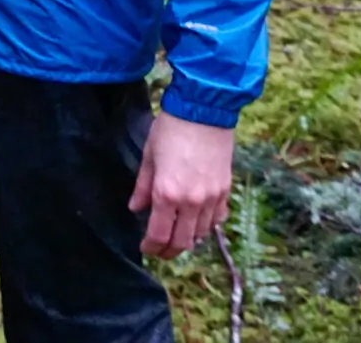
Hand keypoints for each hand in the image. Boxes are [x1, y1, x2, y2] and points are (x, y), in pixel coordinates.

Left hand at [128, 112, 233, 259]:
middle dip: (168, 251)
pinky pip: (217, 219)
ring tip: (177, 235)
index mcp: (167, 194)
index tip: (145, 247)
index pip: (159, 235)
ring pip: (201, 234)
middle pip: (182, 242)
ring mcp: (211, 198)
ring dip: (188, 239)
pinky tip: (197, 221)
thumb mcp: (149, 156)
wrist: (204, 110)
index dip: (150, 247)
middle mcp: (191, 202)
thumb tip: (135, 208)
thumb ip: (143, 187)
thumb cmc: (171, 128)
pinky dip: (206, 225)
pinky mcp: (225, 190)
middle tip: (160, 250)